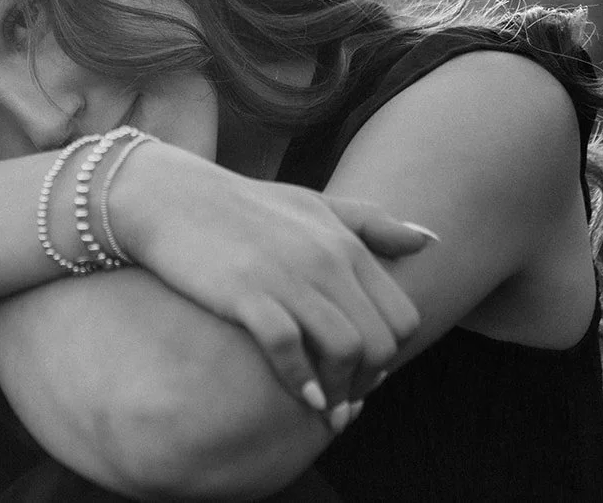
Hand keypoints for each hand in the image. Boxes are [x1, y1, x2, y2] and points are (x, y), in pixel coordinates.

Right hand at [109, 138, 428, 418]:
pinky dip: (301, 381)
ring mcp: (287, 275)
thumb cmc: (244, 206)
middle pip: (381, 341)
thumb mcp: (314, 205)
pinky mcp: (247, 293)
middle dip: (368, 380)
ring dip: (340, 390)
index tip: (363, 371)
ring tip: (324, 405)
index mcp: (346, 242)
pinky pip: (290, 349)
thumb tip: (430, 240)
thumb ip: (372, 223)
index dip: (390, 355)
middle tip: (345, 396)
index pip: (401, 317)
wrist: (171, 197)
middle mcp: (326, 258)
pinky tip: (301, 397)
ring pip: (345, 349)